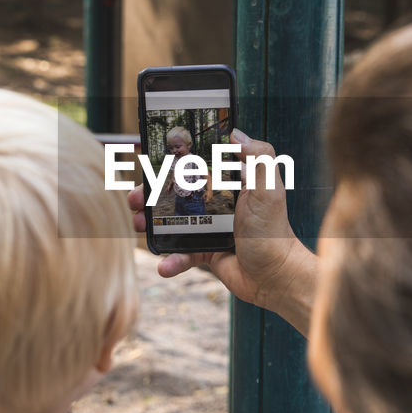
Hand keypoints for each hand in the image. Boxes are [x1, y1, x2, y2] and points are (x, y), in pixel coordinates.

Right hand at [128, 130, 318, 334]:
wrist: (275, 279)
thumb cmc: (274, 233)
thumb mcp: (269, 190)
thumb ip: (258, 158)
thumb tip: (236, 134)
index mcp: (232, 184)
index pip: (200, 164)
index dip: (176, 161)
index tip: (153, 160)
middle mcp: (219, 202)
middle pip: (179, 191)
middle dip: (153, 194)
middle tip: (136, 197)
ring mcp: (210, 227)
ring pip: (173, 221)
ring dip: (152, 223)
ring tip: (139, 225)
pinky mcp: (206, 251)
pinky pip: (182, 253)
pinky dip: (171, 259)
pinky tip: (164, 264)